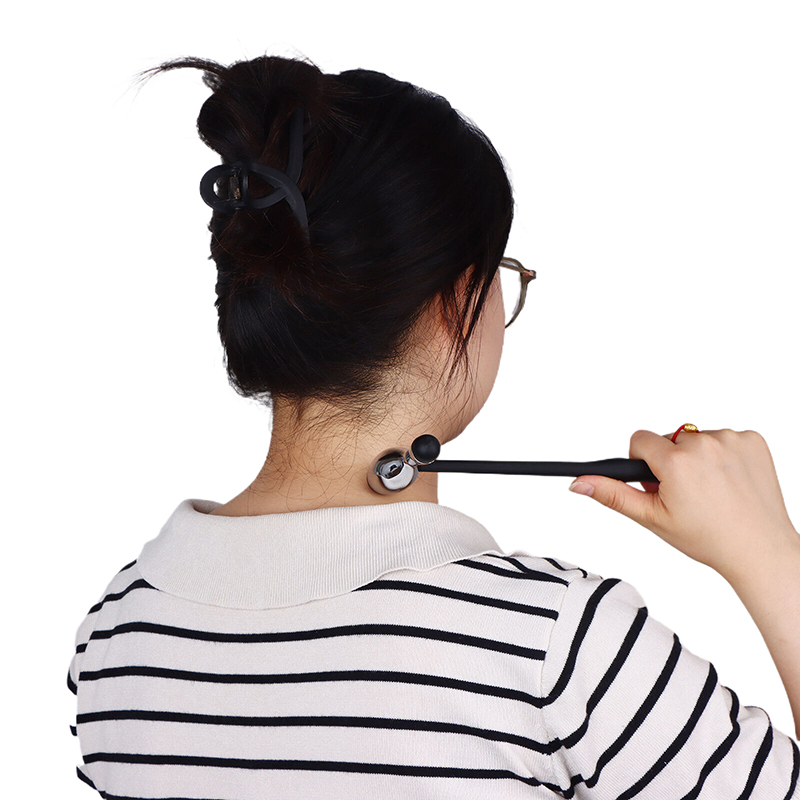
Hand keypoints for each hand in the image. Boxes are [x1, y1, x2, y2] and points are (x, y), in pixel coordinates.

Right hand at [569, 428, 797, 581]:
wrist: (759, 549)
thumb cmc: (708, 538)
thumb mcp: (652, 518)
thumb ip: (613, 494)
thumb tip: (579, 483)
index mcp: (675, 461)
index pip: (640, 440)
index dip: (643, 462)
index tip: (657, 481)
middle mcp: (703, 443)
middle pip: (669, 440)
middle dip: (671, 461)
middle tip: (686, 493)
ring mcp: (732, 439)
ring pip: (696, 438)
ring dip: (698, 458)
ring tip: (711, 490)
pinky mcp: (753, 440)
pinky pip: (725, 438)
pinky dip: (725, 456)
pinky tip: (730, 481)